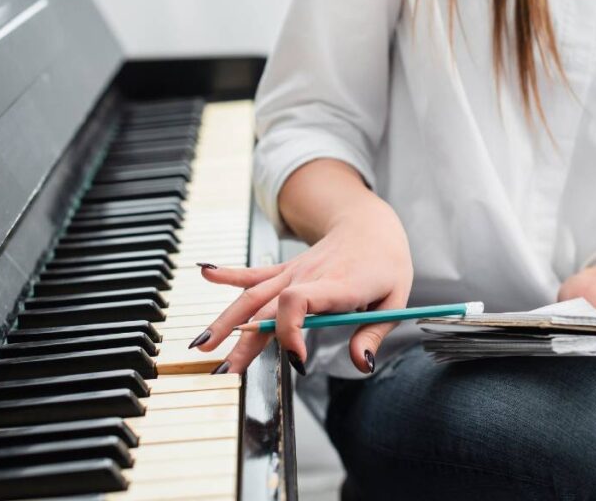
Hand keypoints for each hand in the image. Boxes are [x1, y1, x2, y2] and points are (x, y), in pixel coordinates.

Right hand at [193, 197, 412, 373]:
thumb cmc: (385, 265)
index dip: (290, 330)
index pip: (299, 302)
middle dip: (244, 342)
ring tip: (202, 344)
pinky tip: (204, 273)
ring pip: (253, 296)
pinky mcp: (285, 271)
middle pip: (267, 308)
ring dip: (225, 320)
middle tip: (227, 371)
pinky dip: (228, 274)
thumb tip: (360, 364)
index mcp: (337, 284)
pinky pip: (254, 274)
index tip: (298, 357)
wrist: (372, 225)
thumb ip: (373, 335)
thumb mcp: (394, 302)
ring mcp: (293, 272)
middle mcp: (308, 277)